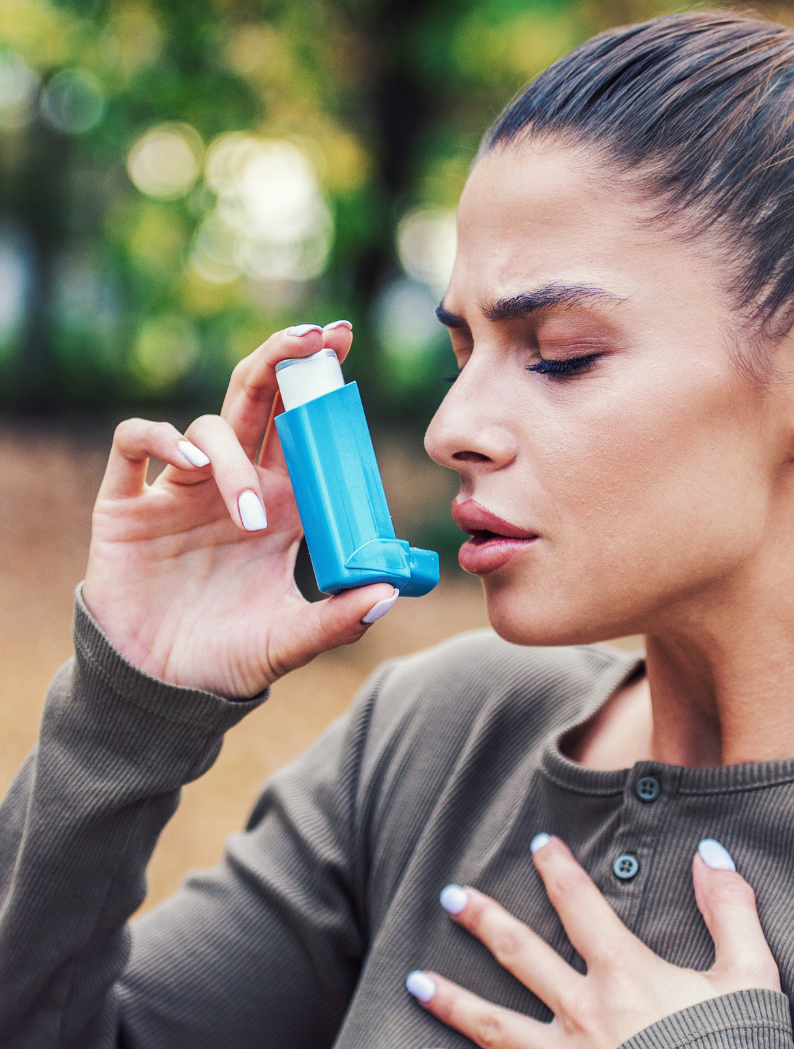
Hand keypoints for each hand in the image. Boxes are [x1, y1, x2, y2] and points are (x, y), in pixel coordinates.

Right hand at [82, 322, 397, 698]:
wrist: (160, 689)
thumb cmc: (231, 658)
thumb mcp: (291, 641)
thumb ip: (338, 620)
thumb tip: (389, 593)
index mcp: (283, 506)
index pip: (305, 431)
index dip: (321, 387)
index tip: (343, 346)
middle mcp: (236, 486)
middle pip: (260, 401)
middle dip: (285, 361)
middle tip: (315, 339)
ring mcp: (181, 490)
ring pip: (210, 427)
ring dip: (234, 460)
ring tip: (251, 517)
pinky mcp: (128, 503)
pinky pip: (136, 442)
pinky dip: (162, 438)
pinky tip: (189, 464)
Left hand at [406, 835, 780, 1048]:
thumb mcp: (751, 977)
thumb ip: (730, 910)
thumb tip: (709, 853)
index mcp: (626, 975)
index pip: (581, 905)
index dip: (558, 870)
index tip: (539, 845)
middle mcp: (585, 1013)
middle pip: (521, 956)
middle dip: (484, 922)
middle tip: (450, 897)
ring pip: (496, 1026)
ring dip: (453, 1001)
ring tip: (414, 981)